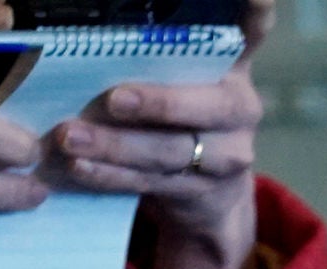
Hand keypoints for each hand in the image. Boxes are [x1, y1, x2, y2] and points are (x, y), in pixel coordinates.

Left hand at [48, 0, 273, 268]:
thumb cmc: (177, 107)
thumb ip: (155, 46)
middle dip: (161, 104)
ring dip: (118, 146)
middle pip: (210, 107)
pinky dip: (112, 175)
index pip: (253, 32)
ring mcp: (227, 155)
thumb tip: (83, 6)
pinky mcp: (202, 192)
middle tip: (114, 100)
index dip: (255, 12)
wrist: (211, 190)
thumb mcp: (177, 71)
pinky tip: (80, 167)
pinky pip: (152, 183)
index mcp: (233, 66)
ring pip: (172, 151)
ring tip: (71, 137)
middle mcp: (240, 108)